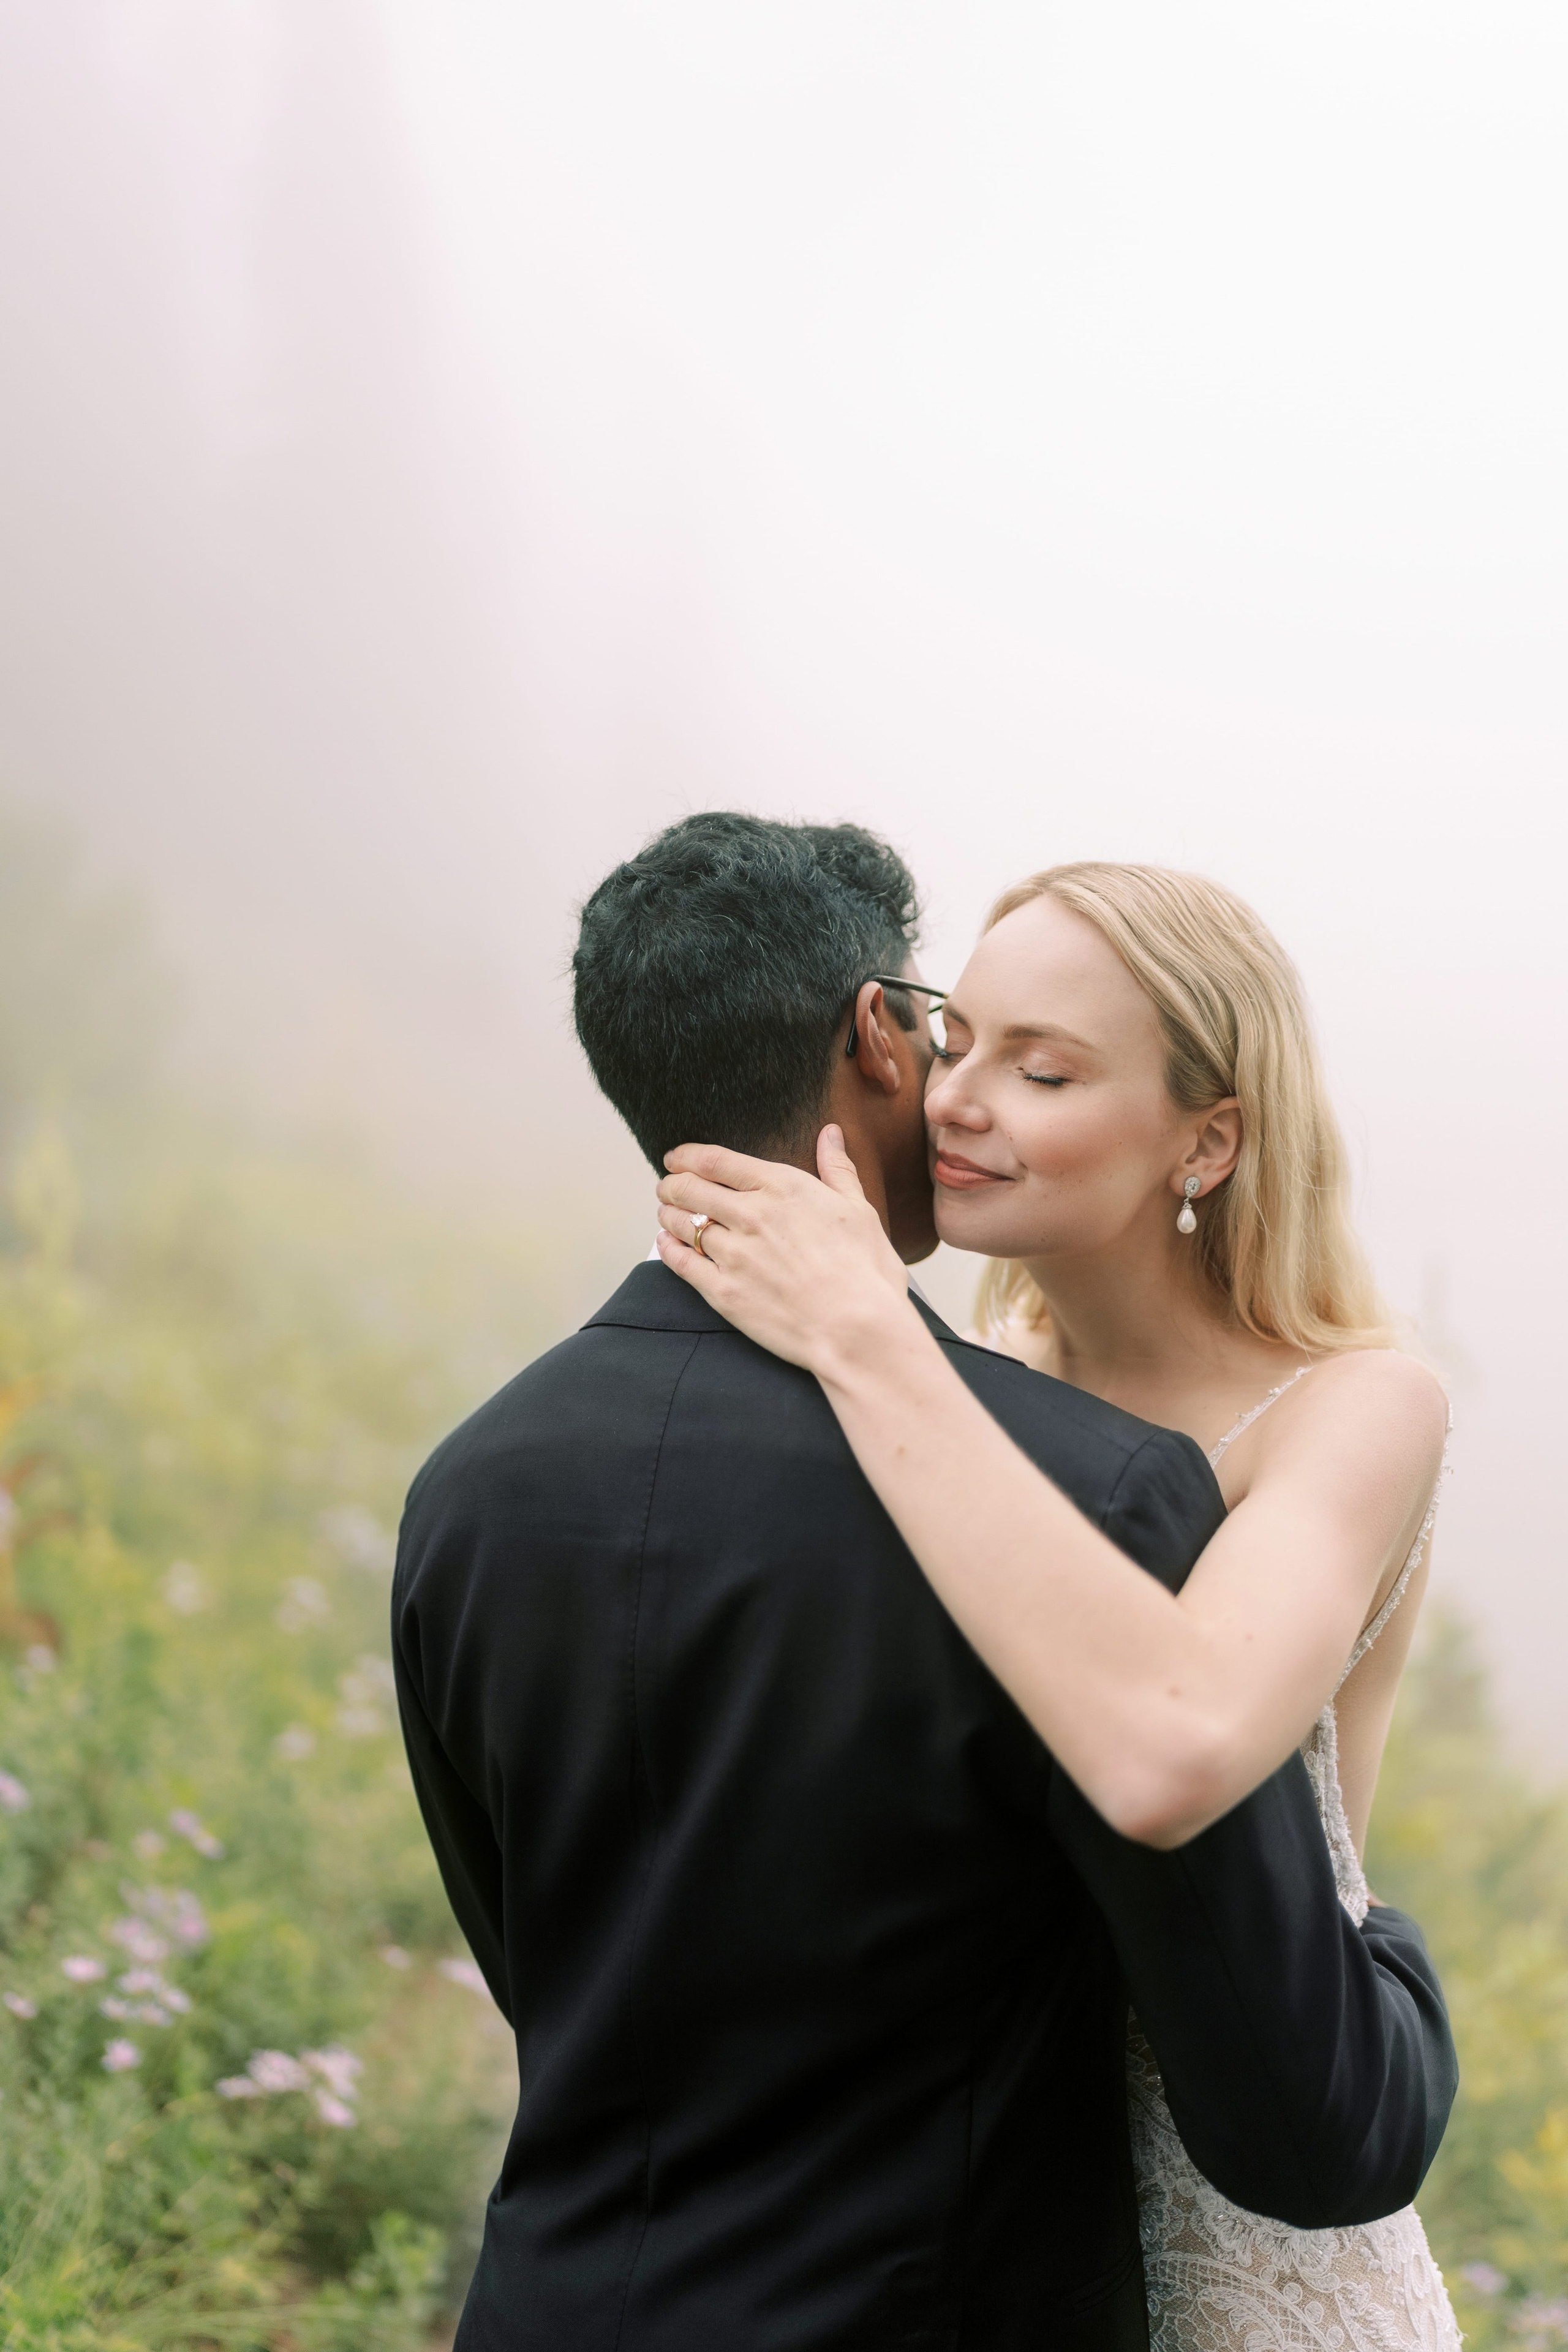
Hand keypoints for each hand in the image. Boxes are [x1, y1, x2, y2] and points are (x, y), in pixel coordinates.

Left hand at [656, 1127, 917, 1376]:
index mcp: (782, 1188)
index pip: (717, 1161)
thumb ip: (837, 1169)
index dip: (687, 1156)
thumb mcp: (859, 1211)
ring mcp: (734, 1255)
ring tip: (667, 1213)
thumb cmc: (866, 1272)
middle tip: (667, 1186)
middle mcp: (751, 1215)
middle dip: (672, 1184)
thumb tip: (830, 1133)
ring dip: (669, 1214)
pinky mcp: (723, 1292)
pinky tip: (666, 1243)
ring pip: (683, 1225)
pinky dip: (668, 1249)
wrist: (858, 1331)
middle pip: (691, 1189)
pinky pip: (682, 1263)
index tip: (676, 1157)